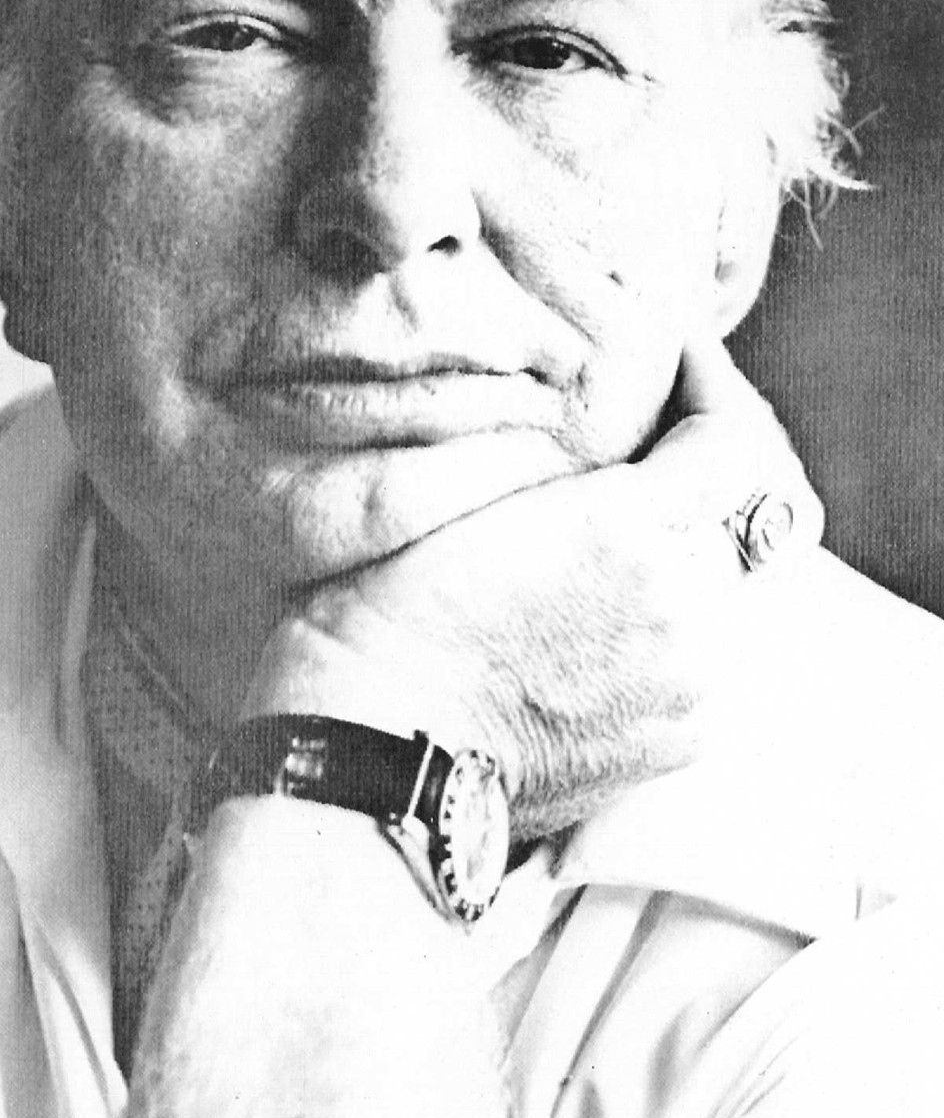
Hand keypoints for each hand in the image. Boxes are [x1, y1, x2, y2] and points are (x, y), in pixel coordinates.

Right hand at [245, 338, 823, 839]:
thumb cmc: (392, 610)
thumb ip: (576, 466)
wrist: (378, 749)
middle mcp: (683, 605)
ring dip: (683, 565)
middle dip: (695, 484)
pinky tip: (600, 630)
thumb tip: (628, 443)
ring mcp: (691, 680)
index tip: (678, 367)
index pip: (730, 439)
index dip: (710, 389)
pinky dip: (670, 636)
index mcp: (628, 527)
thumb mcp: (472, 496)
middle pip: (740, 517)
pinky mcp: (682, 740)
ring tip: (606, 558)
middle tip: (642, 460)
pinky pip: (703, 663)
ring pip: (723, 594)